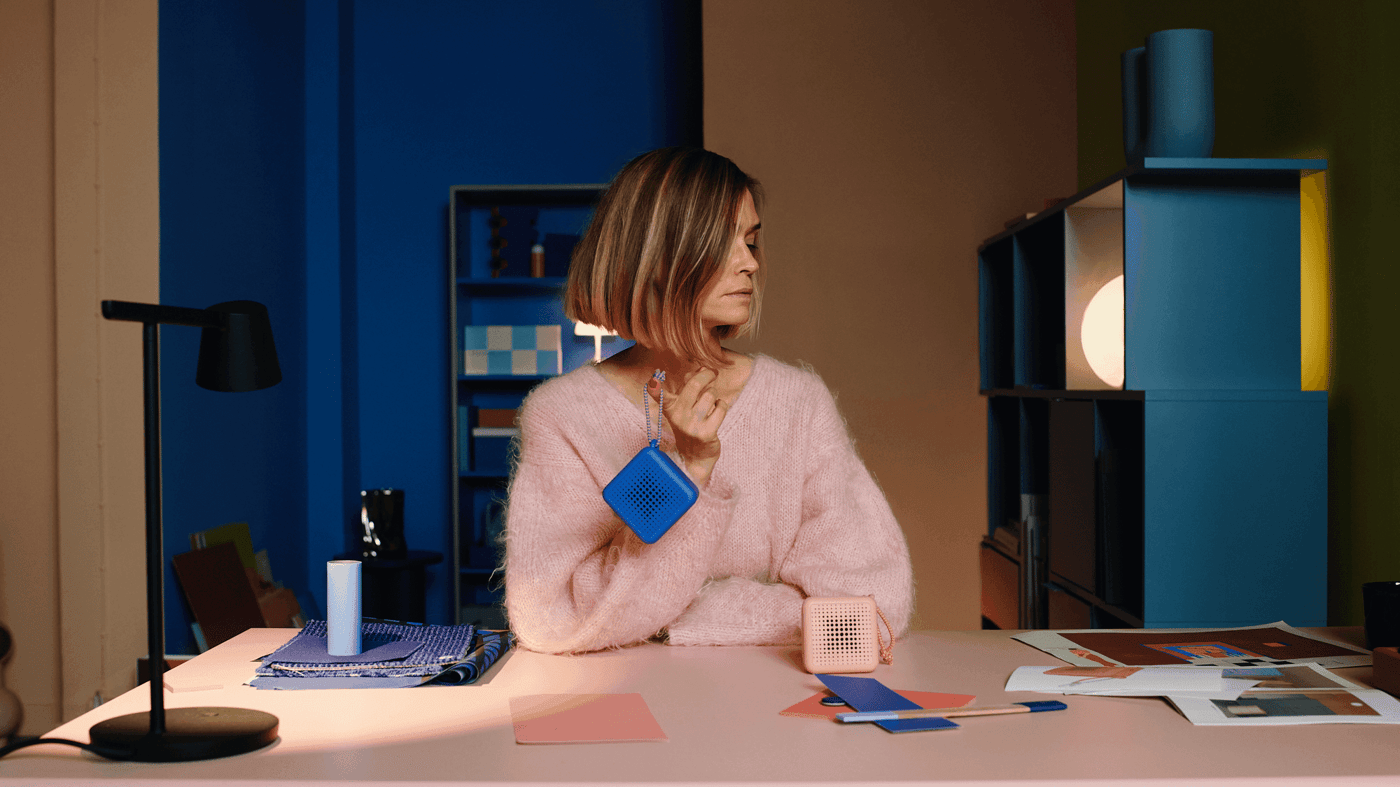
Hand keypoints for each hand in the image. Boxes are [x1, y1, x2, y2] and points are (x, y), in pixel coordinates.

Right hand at [648, 368, 728, 486]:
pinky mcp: (707, 433)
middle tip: (712, 373)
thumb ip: (691, 385)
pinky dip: (722, 405)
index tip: (652, 382)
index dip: (655, 389)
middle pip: (694, 385)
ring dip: (714, 395)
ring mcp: (692, 425)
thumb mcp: (684, 405)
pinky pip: (721, 408)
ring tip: (711, 402)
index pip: (660, 397)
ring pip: (710, 396)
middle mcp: (679, 417)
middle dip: (707, 375)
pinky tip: (717, 411)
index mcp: (670, 408)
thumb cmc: (690, 424)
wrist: (695, 455)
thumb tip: (702, 368)